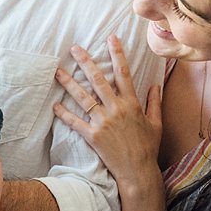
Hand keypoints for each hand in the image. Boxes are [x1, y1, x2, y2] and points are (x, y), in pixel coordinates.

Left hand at [53, 36, 163, 191]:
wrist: (137, 171)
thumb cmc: (147, 148)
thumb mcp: (156, 123)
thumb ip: (155, 102)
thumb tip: (155, 85)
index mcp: (132, 104)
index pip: (123, 73)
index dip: (117, 54)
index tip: (110, 38)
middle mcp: (116, 109)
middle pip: (98, 80)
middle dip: (85, 62)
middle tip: (74, 49)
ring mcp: (103, 122)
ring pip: (83, 98)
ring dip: (69, 84)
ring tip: (57, 72)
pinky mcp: (93, 136)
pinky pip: (76, 122)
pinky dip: (65, 114)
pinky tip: (55, 106)